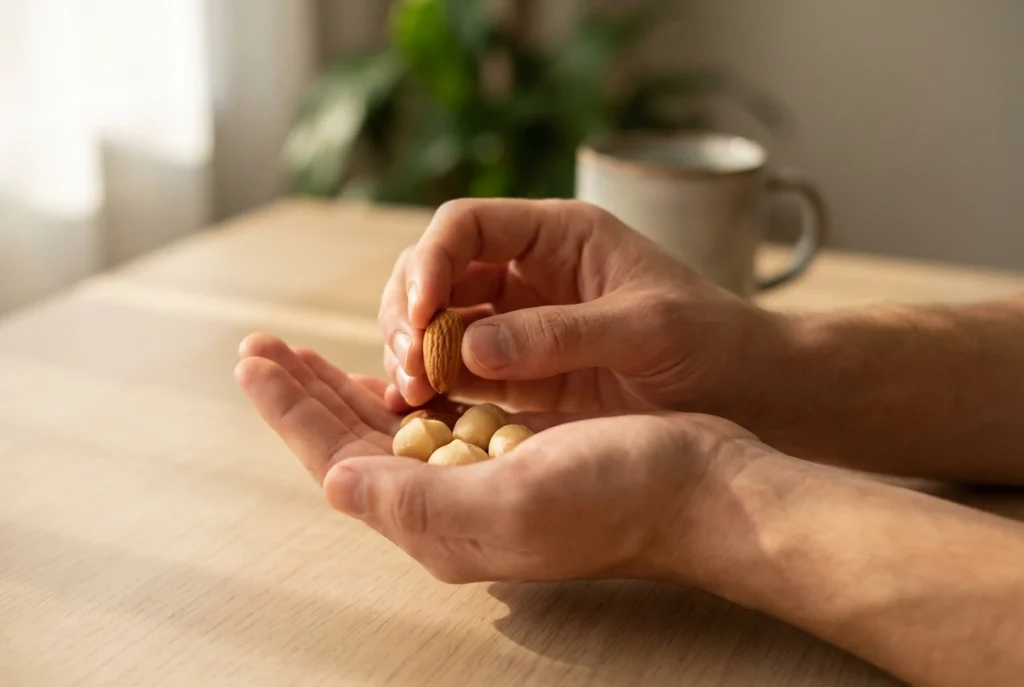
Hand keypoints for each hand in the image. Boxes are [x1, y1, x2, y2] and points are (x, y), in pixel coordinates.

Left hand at [235, 334, 769, 585]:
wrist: (701, 488)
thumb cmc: (622, 493)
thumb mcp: (517, 502)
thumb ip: (417, 502)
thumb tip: (331, 484)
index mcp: (440, 524)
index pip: (339, 462)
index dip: (291, 412)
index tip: (253, 361)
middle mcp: (450, 507)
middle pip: (353, 443)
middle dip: (303, 393)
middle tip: (260, 346)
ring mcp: (479, 479)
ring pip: (387, 429)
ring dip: (342, 386)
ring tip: (302, 352)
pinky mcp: (509, 452)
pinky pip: (435, 418)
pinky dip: (401, 385)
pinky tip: (387, 364)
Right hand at [378, 198, 787, 414]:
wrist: (749, 395)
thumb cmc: (712, 342)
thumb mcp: (646, 329)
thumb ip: (561, 334)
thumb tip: (470, 347)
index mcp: (559, 235)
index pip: (467, 226)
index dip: (432, 261)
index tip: (423, 312)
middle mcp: (530, 271)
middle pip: (438, 272)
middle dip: (411, 311)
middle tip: (408, 366)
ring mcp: (521, 322)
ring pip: (439, 323)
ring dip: (414, 352)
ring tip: (410, 393)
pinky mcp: (522, 372)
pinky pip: (461, 370)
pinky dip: (435, 387)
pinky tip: (421, 411)